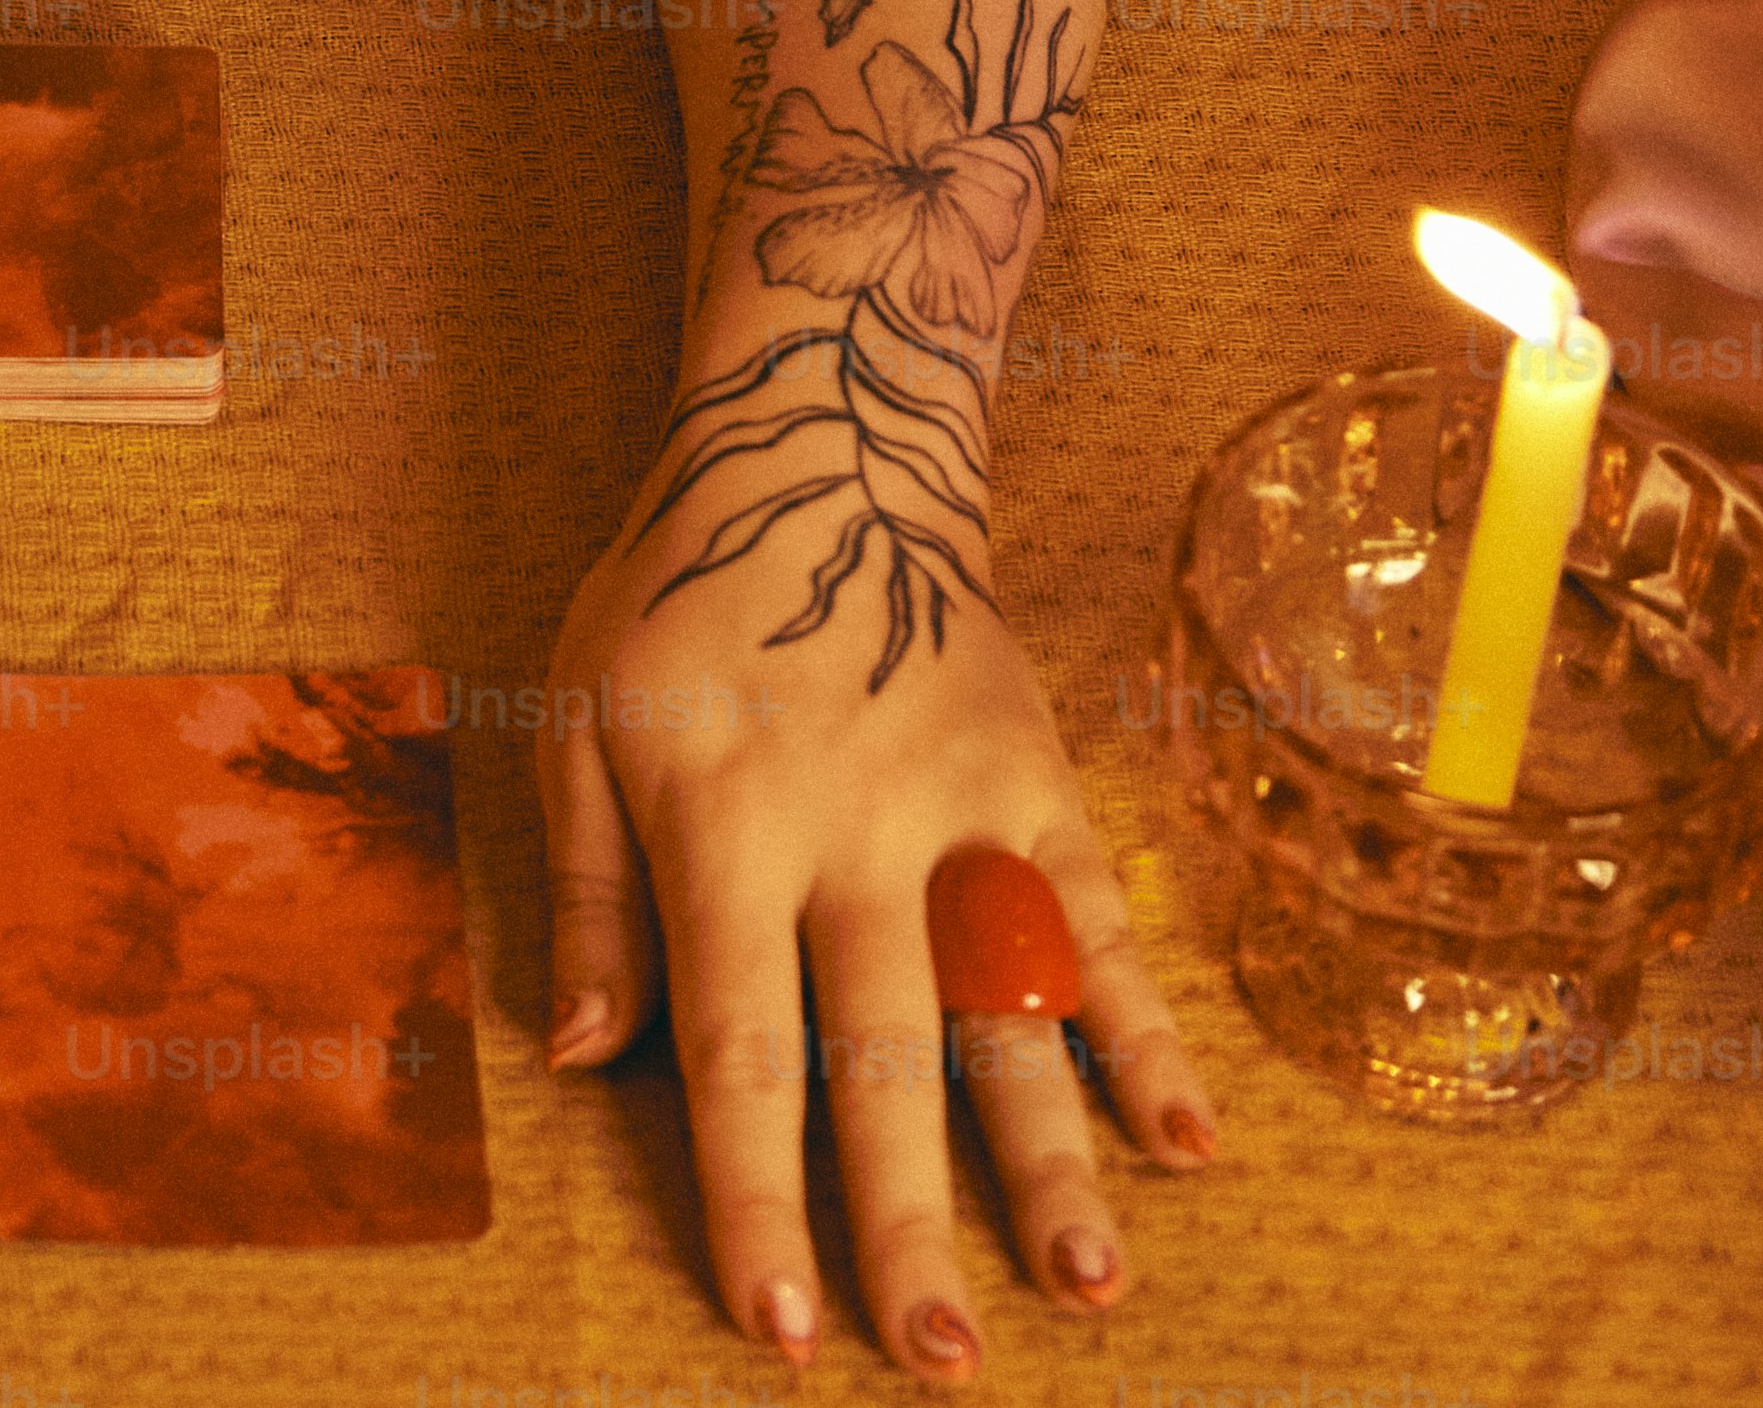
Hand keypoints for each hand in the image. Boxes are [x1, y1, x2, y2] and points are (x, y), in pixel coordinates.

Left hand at [541, 437, 1221, 1372]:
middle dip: (912, 1220)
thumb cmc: (672, 604)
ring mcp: (962, 806)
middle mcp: (853, 832)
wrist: (823, 446)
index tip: (781, 1327)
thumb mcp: (572, 719)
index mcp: (723, 828)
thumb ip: (591, 897)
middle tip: (940, 1358)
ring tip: (1089, 1289)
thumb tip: (585, 1061)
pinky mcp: (1041, 779)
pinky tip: (1190, 1141)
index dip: (757, 1197)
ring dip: (1053, 1155)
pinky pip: (1103, 920)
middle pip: (886, 1056)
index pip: (742, 1048)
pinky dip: (1148, 1029)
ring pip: (1012, 1004)